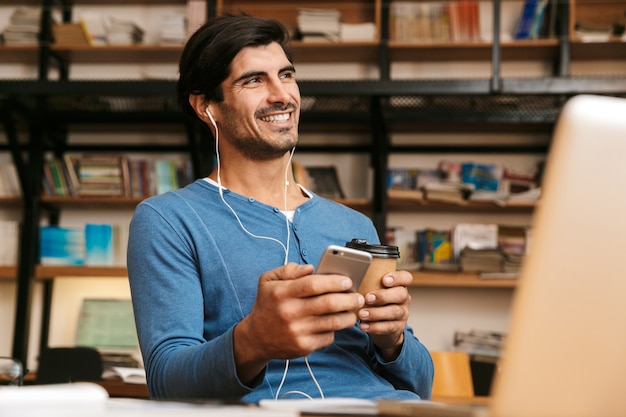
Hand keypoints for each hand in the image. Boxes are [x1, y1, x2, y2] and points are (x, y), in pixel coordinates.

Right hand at [233, 262, 364, 383]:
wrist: (255, 339)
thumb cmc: (267, 305)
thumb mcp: (268, 281)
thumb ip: (288, 270)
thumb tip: (311, 268)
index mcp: (282, 293)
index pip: (314, 284)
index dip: (334, 281)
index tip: (348, 281)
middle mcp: (290, 312)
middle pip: (329, 303)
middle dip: (350, 299)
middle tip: (358, 297)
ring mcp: (297, 332)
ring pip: (333, 322)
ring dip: (349, 316)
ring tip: (354, 310)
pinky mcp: (303, 347)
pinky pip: (328, 337)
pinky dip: (335, 329)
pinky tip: (335, 324)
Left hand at [358, 270, 412, 360]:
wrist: (383, 327)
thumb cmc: (375, 303)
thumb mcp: (374, 291)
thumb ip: (368, 284)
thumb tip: (348, 278)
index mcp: (399, 286)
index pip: (406, 277)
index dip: (397, 277)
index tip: (384, 280)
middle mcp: (404, 299)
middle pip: (401, 294)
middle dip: (383, 296)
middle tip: (367, 298)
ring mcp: (403, 313)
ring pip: (394, 312)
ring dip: (376, 313)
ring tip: (361, 314)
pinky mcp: (398, 327)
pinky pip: (388, 327)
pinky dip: (374, 327)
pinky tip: (363, 325)